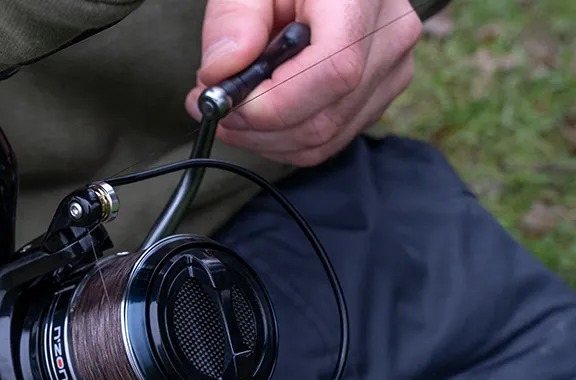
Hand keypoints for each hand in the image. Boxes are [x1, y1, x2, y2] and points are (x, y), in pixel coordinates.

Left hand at [185, 0, 422, 166]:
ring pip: (324, 139)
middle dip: (256, 126)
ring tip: (227, 106)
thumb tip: (221, 73)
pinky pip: (328, 140)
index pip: (334, 71)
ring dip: (263, 138)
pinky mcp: (378, 97)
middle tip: (210, 106)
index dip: (275, 103)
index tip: (227, 101)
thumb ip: (233, 18)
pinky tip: (256, 113)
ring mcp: (390, 72)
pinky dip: (282, 139)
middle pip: (325, 117)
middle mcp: (389, 39)